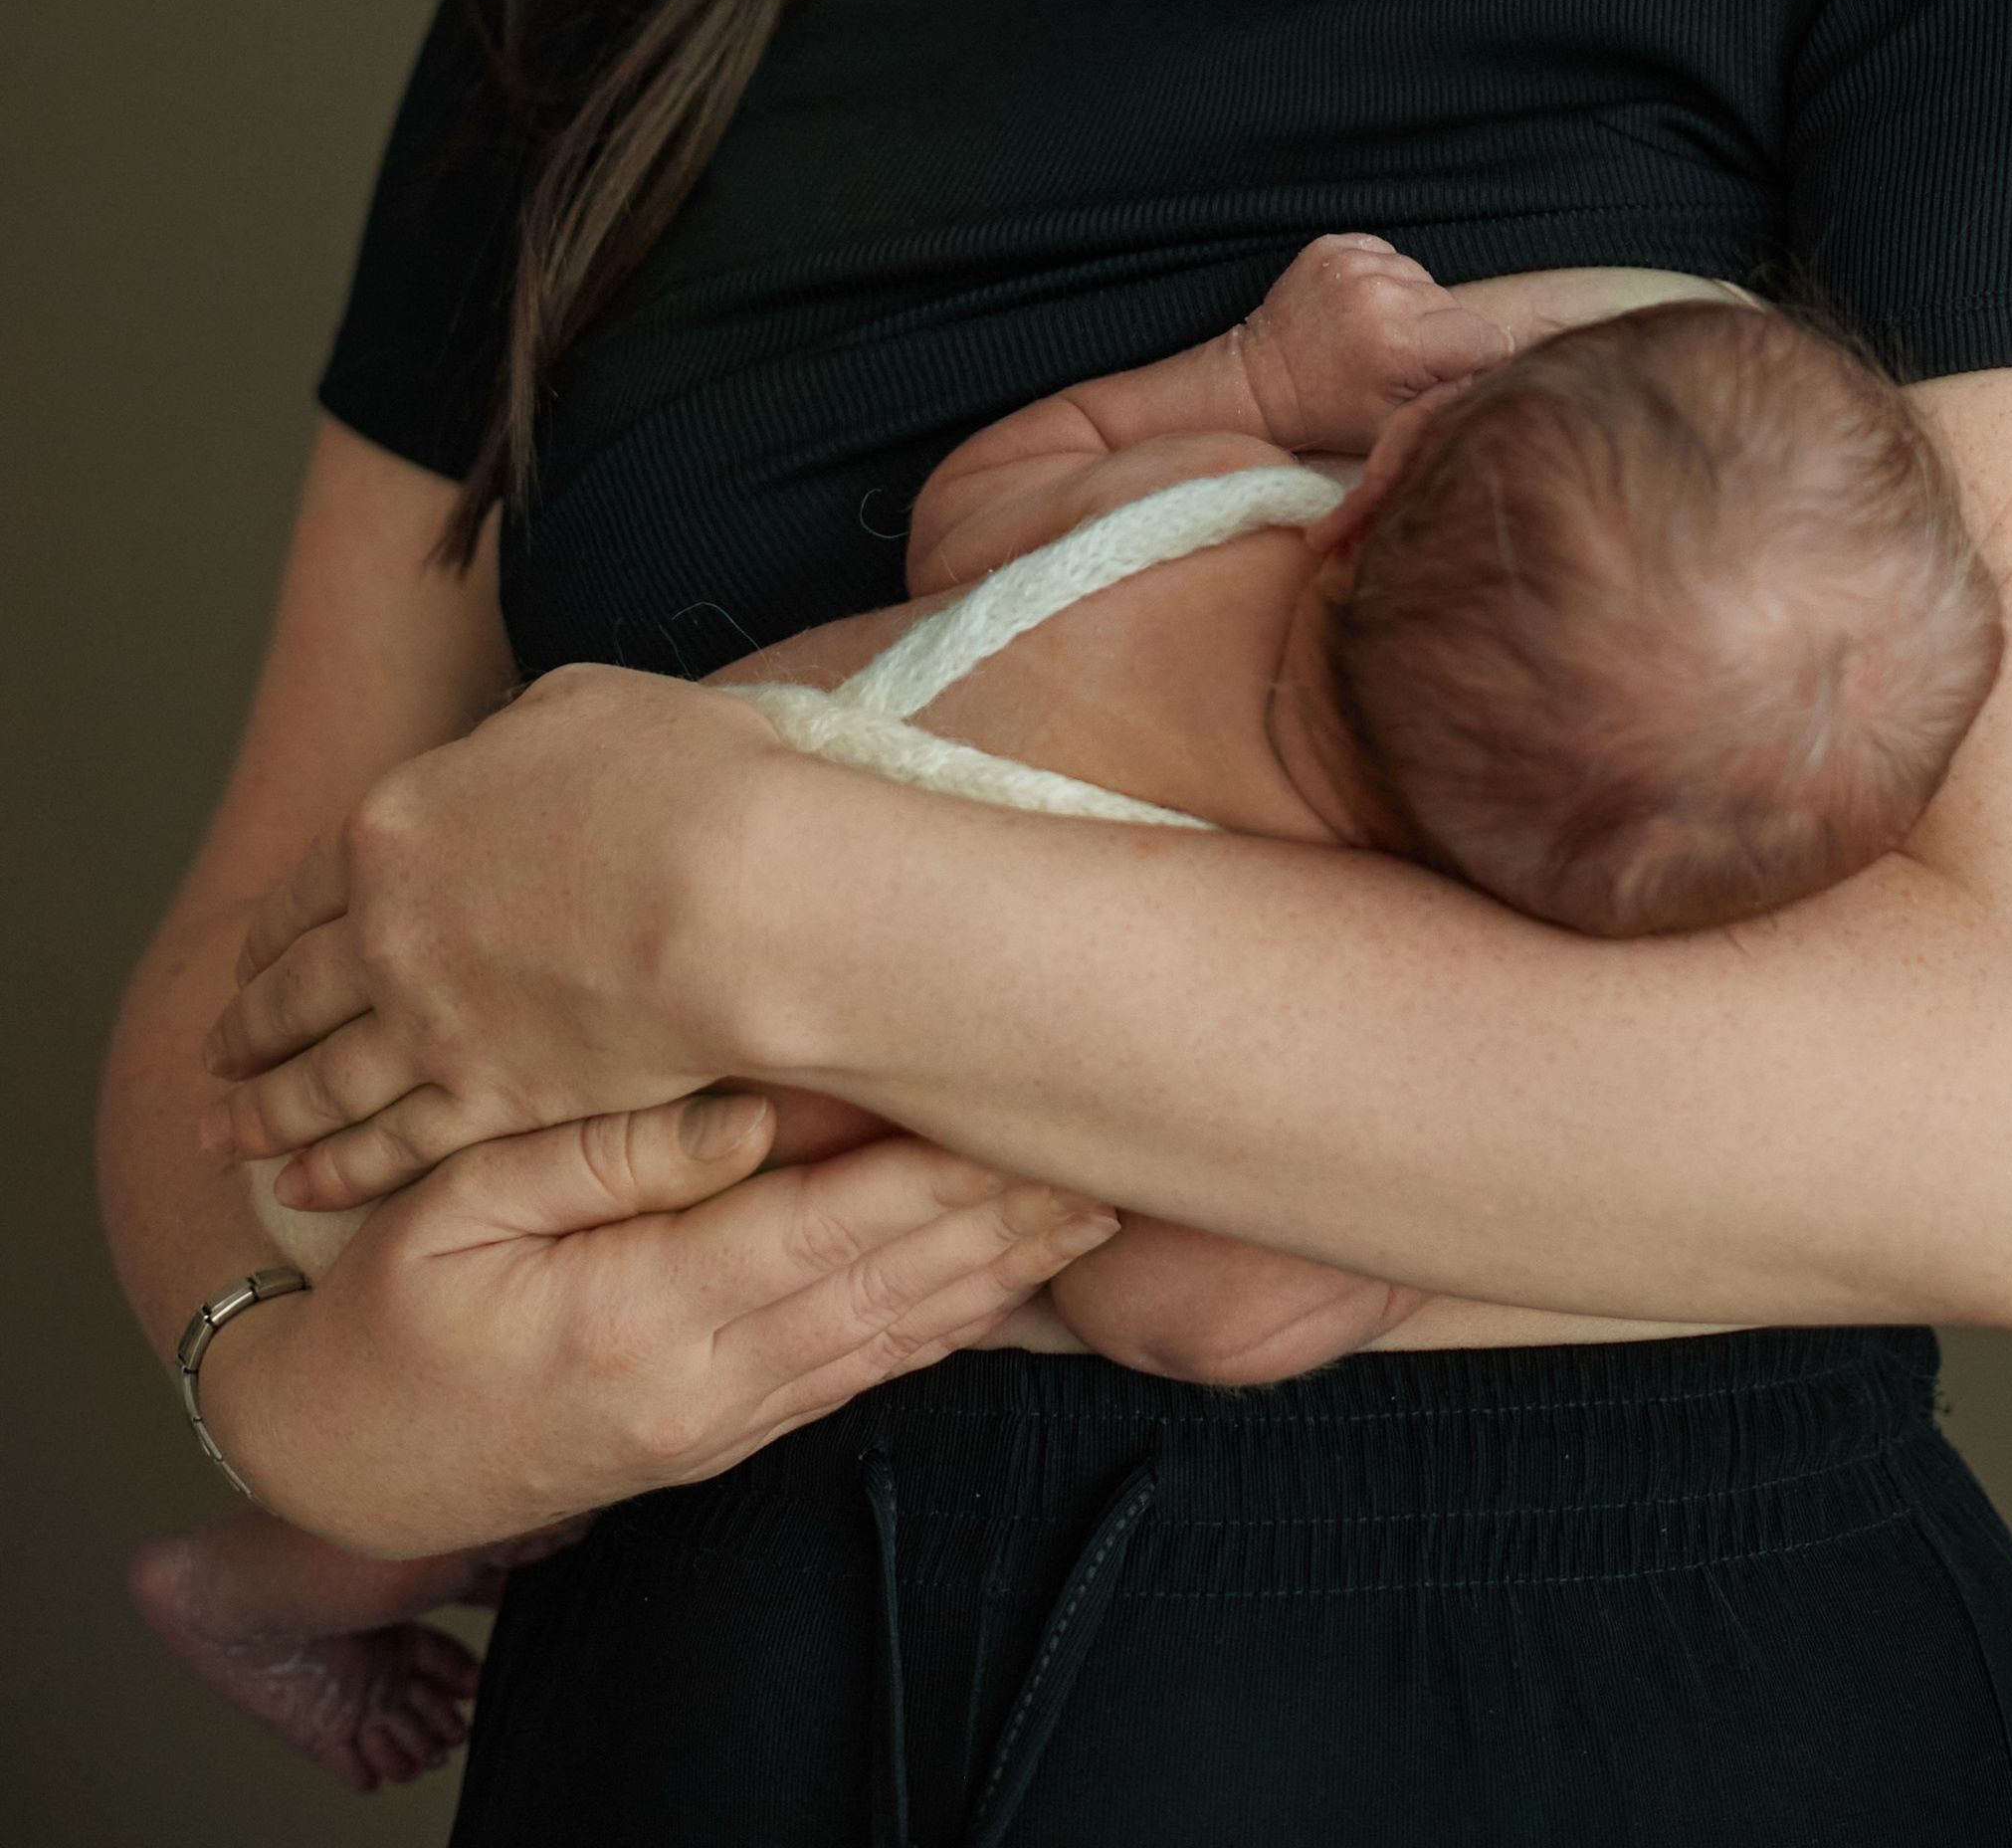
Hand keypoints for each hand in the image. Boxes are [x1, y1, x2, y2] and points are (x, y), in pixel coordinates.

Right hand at [196, 1090, 1116, 1558]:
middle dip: (1008, 1216)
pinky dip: (945, 1327)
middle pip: (893, 1287)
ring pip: (896, 1338)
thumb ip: (602, 1155)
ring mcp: (724, 1423)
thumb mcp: (459, 1206)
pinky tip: (1004, 1284)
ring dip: (1001, 1273)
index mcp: (645, 1315)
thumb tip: (742, 1114)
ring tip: (1094, 1203)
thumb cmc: (389, 1309)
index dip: (941, 1172)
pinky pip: (858, 1376)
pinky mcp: (725, 1437)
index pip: (830, 1229)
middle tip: (1114, 1145)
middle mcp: (708, 1383)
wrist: (343, 1459)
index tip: (1029, 1106)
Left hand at [201, 661, 795, 1204]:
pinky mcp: (487, 1100)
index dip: (277, 928)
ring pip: (319, 1081)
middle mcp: (388, 930)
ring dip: (264, 1112)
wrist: (737, 895)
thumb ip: (513, 736)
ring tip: (224, 1136)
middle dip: (247, 1026)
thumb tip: (501, 757)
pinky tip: (303, 1187)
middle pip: (292, 990)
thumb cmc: (686, 780)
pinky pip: (389, 1148)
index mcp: (399, 822)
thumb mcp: (580, 705)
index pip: (309, 885)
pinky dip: (337, 1171)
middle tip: (216, 1056)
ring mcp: (429, 1024)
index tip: (257, 959)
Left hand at [1232, 236, 1510, 453]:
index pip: (1485, 338)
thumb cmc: (1331, 413)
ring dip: (1411, 304)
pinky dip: (1384, 280)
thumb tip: (1496, 370)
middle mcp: (1380, 294)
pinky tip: (1360, 309)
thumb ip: (1454, 397)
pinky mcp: (1334, 245)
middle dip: (1439, 333)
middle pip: (1454, 306)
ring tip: (1376, 333)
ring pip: (1423, 278)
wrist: (1260, 383)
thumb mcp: (1399, 425)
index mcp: (1400, 345)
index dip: (1475, 360)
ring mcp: (1353, 263)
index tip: (1445, 373)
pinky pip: (1389, 256)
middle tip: (1400, 360)